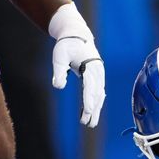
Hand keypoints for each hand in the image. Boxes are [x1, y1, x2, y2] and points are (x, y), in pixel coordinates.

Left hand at [48, 2, 104, 127]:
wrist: (77, 35)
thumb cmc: (67, 45)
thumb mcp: (59, 56)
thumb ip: (59, 71)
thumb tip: (58, 87)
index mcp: (91, 66)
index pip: (90, 87)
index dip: (89, 100)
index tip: (88, 112)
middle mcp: (98, 72)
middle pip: (97, 94)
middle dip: (93, 110)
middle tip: (88, 123)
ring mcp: (99, 75)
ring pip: (99, 96)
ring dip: (96, 109)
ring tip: (91, 123)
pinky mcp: (97, 78)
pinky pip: (97, 93)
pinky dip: (95, 103)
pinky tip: (91, 112)